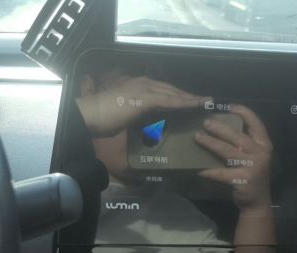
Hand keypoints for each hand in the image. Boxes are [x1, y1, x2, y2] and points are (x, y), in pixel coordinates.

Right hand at [77, 74, 209, 136]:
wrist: (88, 116)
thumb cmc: (102, 119)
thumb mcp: (125, 116)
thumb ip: (139, 117)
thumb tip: (150, 124)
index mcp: (138, 86)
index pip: (164, 90)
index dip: (180, 95)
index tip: (194, 101)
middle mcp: (143, 83)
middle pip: (172, 89)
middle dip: (190, 96)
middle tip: (206, 101)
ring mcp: (144, 89)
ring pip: (174, 93)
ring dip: (192, 98)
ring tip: (207, 102)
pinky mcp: (144, 98)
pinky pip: (169, 100)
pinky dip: (184, 102)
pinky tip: (196, 105)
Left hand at [195, 104, 272, 212]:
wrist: (257, 202)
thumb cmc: (253, 175)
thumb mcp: (255, 156)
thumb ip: (245, 143)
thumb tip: (221, 126)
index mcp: (264, 144)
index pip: (255, 122)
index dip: (242, 112)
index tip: (228, 106)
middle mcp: (261, 153)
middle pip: (238, 136)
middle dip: (220, 128)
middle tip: (205, 122)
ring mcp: (253, 167)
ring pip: (228, 151)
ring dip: (211, 143)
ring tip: (197, 137)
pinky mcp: (242, 180)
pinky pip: (221, 173)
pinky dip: (208, 170)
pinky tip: (198, 168)